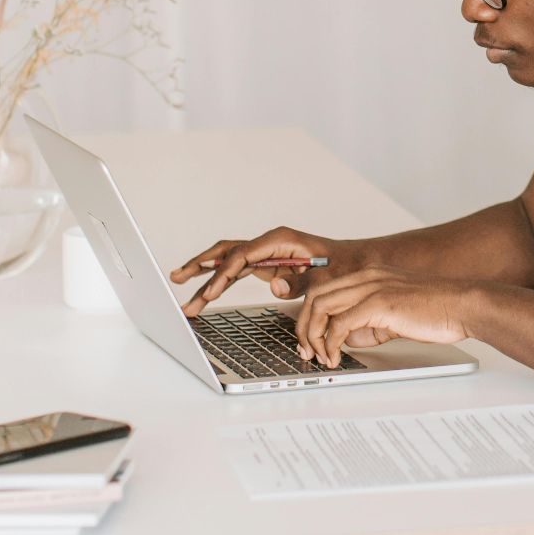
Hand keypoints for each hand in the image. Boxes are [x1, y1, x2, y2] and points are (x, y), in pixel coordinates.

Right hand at [171, 227, 352, 316]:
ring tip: (178, 284)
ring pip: (226, 260)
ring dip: (203, 273)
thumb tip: (276, 287)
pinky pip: (236, 270)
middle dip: (201, 265)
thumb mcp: (325, 277)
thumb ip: (301, 284)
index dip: (223, 274)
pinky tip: (204, 290)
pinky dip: (218, 280)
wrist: (357, 264)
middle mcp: (268, 244)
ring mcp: (265, 254)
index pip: (242, 256)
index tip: (209, 294)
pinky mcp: (266, 266)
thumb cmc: (342, 268)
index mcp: (279, 241)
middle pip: (226, 251)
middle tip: (177, 278)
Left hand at [294, 264, 477, 367]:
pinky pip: (340, 323)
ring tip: (320, 357)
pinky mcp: (379, 303)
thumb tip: (346, 338)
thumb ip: (368, 322)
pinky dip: (331, 343)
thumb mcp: (393, 314)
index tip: (310, 341)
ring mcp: (372, 287)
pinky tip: (336, 356)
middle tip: (307, 352)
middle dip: (304, 328)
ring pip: (321, 307)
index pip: (324, 291)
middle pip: (315, 297)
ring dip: (314, 337)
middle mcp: (366, 277)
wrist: (463, 304)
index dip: (310, 318)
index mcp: (369, 275)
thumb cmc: (436, 310)